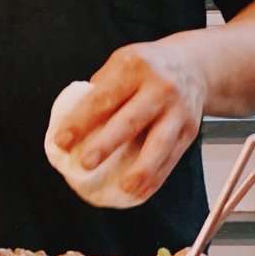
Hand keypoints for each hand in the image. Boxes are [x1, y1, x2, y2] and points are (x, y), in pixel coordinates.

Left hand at [55, 39, 208, 203]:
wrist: (194, 65)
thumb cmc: (146, 69)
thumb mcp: (122, 64)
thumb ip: (100, 91)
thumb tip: (72, 128)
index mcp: (135, 67)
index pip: (103, 97)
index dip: (80, 121)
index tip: (60, 142)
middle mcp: (159, 87)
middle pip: (130, 120)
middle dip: (107, 144)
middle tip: (86, 164)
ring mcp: (178, 110)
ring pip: (159, 143)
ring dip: (141, 168)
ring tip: (124, 187)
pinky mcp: (190, 130)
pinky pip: (172, 158)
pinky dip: (156, 178)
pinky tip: (140, 191)